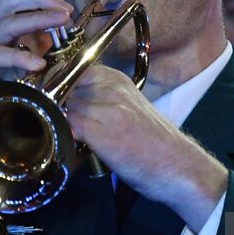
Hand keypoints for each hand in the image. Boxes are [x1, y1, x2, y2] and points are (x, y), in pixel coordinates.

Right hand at [0, 0, 74, 99]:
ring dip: (37, 19)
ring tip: (62, 23)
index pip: (13, 1)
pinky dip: (20, 57)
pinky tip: (39, 63)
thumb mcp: (19, 67)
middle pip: (7, 2)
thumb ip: (34, 50)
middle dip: (39, 0)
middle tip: (66, 10)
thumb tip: (64, 37)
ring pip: (5, 25)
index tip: (65, 7)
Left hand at [61, 65, 226, 231]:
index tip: (57, 100)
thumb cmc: (153, 141)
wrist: (177, 164)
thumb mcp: (128, 107)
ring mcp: (107, 109)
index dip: (60, 86)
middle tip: (62, 121)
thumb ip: (101, 99)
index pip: (74, 70)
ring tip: (74, 136)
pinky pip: (71, 127)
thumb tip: (68, 102)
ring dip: (62, 122)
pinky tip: (79, 146)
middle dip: (58, 105)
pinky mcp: (101, 133)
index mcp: (118, 80)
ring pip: (66, 107)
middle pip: (66, 88)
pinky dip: (69, 136)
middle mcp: (112, 89)